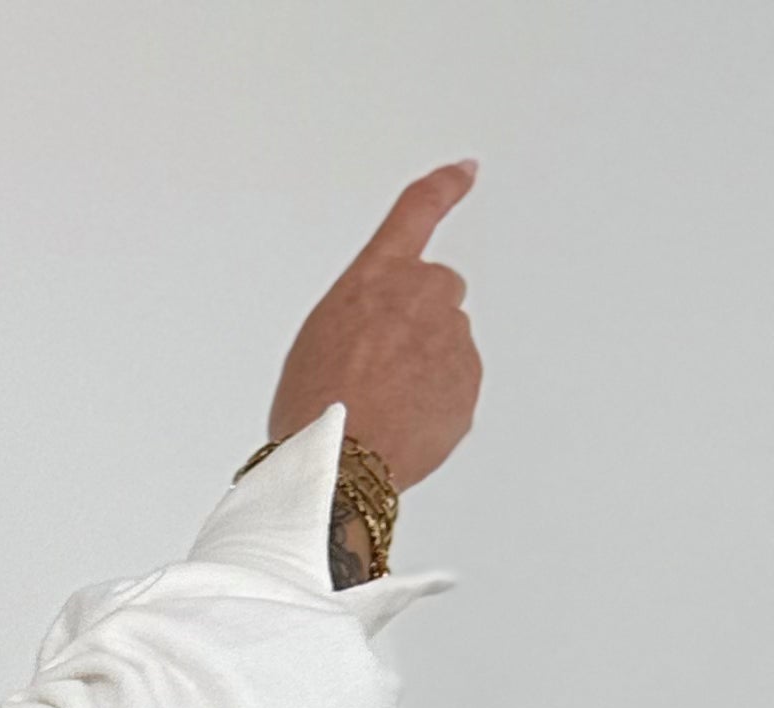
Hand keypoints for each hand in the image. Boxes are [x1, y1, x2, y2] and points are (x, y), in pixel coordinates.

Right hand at [267, 162, 483, 487]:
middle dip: (419, 323)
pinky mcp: (468, 381)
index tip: (465, 172)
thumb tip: (382, 337)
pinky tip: (401, 428)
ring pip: (446, 346)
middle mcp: (422, 294)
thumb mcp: (317, 341)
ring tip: (382, 411)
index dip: (444, 188)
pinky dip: (435, 406)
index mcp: (376, 277)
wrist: (338, 459)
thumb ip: (360, 317)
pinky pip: (455, 389)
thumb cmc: (316, 407)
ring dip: (424, 370)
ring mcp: (451, 337)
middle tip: (381, 371)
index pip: (417, 212)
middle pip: (437, 292)